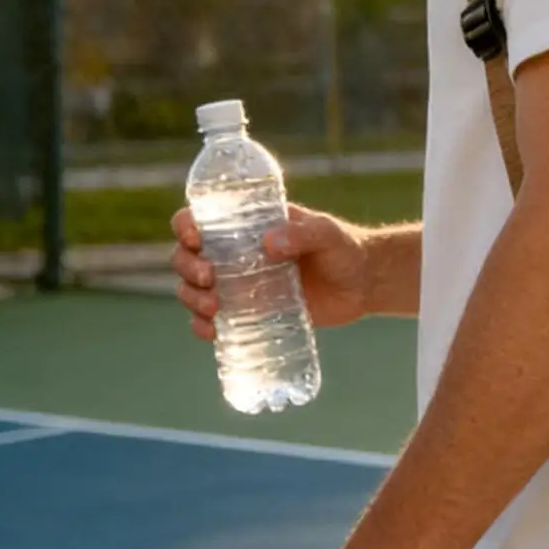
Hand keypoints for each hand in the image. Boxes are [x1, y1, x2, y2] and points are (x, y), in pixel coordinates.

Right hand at [171, 203, 369, 341]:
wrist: (362, 285)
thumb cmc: (344, 249)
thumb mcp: (328, 234)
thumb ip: (305, 233)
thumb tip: (269, 241)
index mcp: (248, 226)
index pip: (203, 218)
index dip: (186, 225)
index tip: (194, 237)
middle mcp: (235, 254)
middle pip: (186, 256)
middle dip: (186, 266)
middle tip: (209, 277)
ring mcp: (238, 285)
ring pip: (192, 289)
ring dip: (191, 297)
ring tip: (215, 306)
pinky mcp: (248, 313)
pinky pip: (211, 320)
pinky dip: (202, 326)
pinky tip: (211, 330)